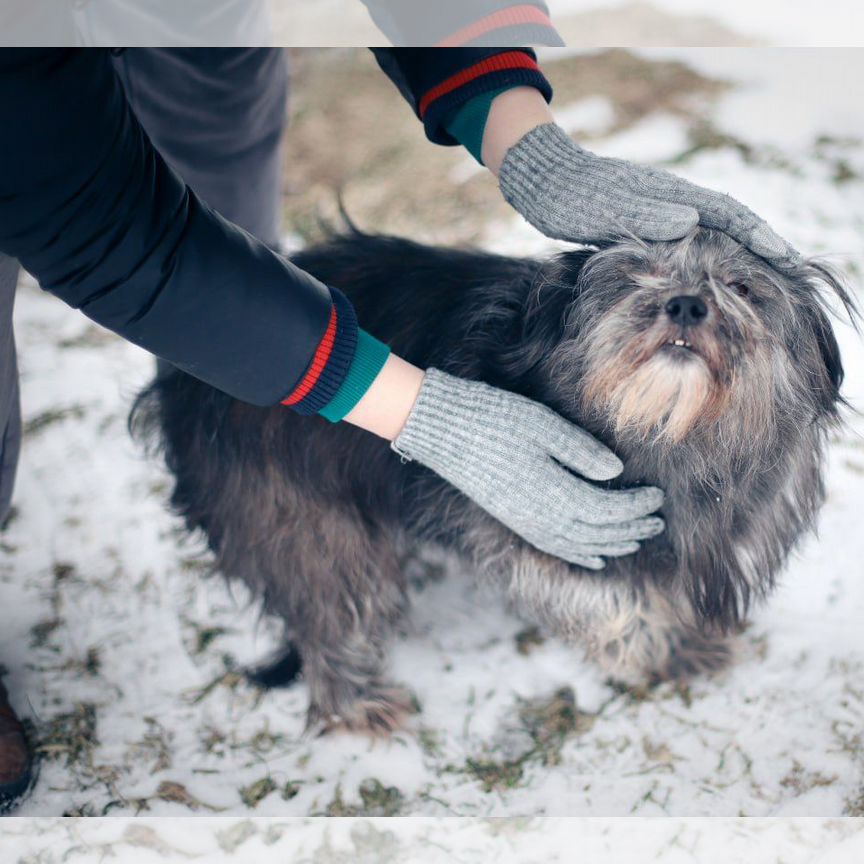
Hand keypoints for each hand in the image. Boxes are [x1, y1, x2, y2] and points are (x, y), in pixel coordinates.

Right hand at [391, 368, 664, 568]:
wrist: (442, 430)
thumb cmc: (493, 419)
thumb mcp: (542, 424)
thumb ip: (580, 450)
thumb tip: (616, 471)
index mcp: (553, 492)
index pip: (608, 510)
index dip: (636, 507)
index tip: (658, 496)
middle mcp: (541, 517)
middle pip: (598, 533)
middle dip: (632, 528)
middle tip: (658, 520)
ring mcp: (525, 522)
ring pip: (579, 546)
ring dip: (612, 544)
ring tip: (636, 539)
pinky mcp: (514, 519)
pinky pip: (555, 548)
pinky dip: (581, 555)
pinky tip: (595, 557)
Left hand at [498, 122, 801, 270]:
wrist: (544, 179)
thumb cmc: (569, 197)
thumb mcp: (604, 209)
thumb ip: (646, 216)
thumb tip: (692, 222)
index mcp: (669, 195)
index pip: (727, 214)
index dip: (756, 234)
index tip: (782, 256)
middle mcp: (672, 200)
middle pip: (729, 222)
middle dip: (760, 244)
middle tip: (789, 270)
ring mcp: (660, 208)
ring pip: (711, 230)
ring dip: (738, 249)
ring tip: (762, 273)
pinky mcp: (646, 219)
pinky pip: (688, 238)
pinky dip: (708, 252)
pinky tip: (711, 268)